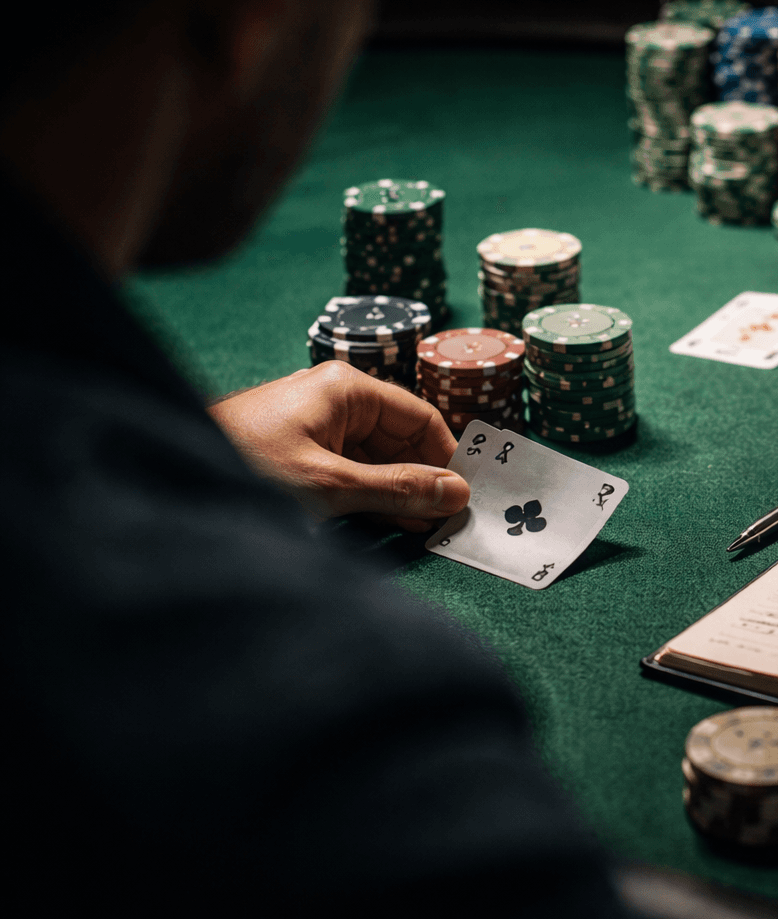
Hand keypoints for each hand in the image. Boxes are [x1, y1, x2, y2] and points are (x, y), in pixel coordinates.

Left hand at [209, 360, 470, 531]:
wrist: (169, 480)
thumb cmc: (244, 467)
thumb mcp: (332, 486)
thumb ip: (399, 489)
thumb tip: (457, 493)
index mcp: (347, 389)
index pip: (421, 418)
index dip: (447, 458)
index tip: (467, 497)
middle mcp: (336, 402)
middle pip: (402, 440)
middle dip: (425, 480)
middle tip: (448, 523)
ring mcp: (318, 430)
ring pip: (379, 461)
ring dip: (401, 495)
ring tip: (425, 530)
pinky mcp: (302, 457)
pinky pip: (354, 474)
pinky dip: (373, 498)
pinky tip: (393, 525)